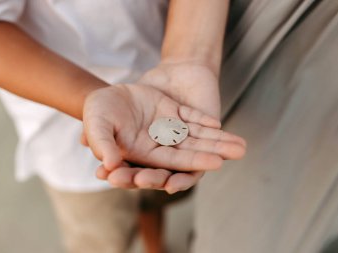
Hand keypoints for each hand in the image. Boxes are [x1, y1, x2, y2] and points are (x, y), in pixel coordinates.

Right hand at [82, 83, 245, 192]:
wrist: (108, 90)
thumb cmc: (98, 110)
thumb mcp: (97, 125)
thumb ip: (103, 144)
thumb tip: (110, 165)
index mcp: (143, 154)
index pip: (167, 165)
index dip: (186, 167)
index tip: (211, 164)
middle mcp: (161, 145)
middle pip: (188, 153)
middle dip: (209, 155)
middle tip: (231, 156)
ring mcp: (170, 129)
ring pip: (197, 137)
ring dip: (218, 141)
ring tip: (240, 147)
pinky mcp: (175, 112)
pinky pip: (193, 117)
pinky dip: (205, 121)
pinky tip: (218, 125)